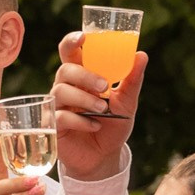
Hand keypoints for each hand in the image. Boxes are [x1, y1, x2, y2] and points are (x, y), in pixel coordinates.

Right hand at [53, 31, 146, 181]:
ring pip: (60, 91)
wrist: (104, 157)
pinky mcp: (53, 126)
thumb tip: (141, 55)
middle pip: (65, 69)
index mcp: (82, 76)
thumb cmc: (112, 125)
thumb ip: (131, 80)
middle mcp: (66, 87)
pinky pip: (60, 117)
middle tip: (105, 86)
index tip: (83, 37)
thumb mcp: (127, 103)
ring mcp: (57, 106)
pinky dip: (80, 121)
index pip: (70, 51)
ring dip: (84, 99)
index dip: (72, 41)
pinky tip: (95, 126)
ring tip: (104, 110)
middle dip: (85, 75)